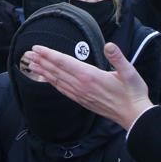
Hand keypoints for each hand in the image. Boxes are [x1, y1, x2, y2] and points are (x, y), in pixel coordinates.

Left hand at [25, 42, 152, 129]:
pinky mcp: (82, 101)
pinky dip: (52, 83)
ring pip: (57, 81)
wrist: (134, 116)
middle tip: (27, 53)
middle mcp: (81, 86)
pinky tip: (47, 80)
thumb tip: (109, 45)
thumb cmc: (133, 93)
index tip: (37, 48)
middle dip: (41, 61)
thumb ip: (118, 58)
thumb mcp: (129, 72)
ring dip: (43, 72)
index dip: (49, 54)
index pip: (64, 62)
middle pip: (56, 71)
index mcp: (90, 76)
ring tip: (31, 64)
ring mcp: (80, 94)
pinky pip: (63, 90)